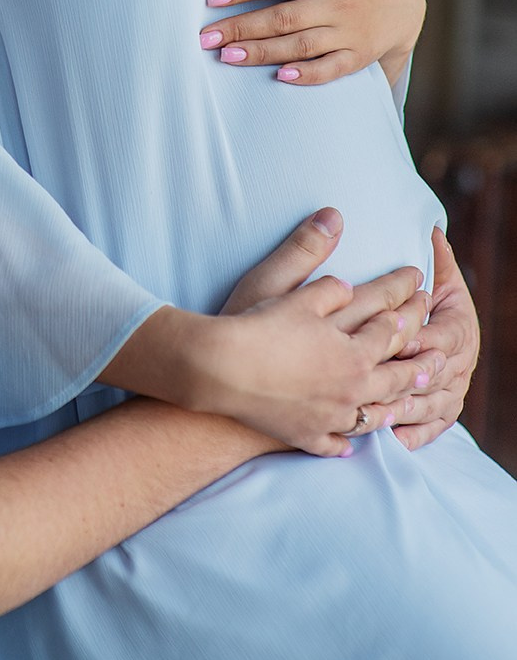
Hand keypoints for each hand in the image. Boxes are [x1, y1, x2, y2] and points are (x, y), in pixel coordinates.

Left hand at [200, 0, 425, 86]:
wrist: (406, 1)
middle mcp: (339, 3)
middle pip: (284, 18)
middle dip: (241, 28)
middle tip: (205, 37)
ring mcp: (349, 33)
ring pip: (300, 46)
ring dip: (262, 53)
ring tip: (226, 57)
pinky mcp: (357, 58)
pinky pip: (331, 70)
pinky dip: (307, 75)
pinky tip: (280, 77)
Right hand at [210, 207, 438, 455]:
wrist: (220, 372)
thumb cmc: (252, 324)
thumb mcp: (282, 281)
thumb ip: (311, 253)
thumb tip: (334, 219)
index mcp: (352, 348)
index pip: (391, 322)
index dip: (406, 300)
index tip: (420, 287)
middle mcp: (351, 385)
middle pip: (395, 372)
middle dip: (418, 358)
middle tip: (440, 353)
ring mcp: (331, 414)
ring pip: (375, 412)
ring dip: (395, 402)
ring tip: (410, 398)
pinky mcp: (307, 435)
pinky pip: (337, 441)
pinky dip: (348, 439)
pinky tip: (354, 439)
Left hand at [389, 227, 479, 449]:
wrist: (444, 330)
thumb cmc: (425, 298)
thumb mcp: (436, 277)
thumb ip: (434, 258)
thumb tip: (431, 225)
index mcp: (460, 325)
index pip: (441, 336)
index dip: (419, 341)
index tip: (392, 344)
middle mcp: (461, 361)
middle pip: (436, 374)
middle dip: (409, 380)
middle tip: (378, 386)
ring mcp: (454, 389)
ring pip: (433, 403)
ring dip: (408, 410)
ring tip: (381, 414)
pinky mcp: (443, 412)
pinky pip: (431, 427)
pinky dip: (413, 434)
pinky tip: (392, 438)